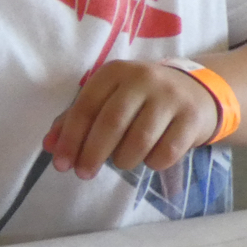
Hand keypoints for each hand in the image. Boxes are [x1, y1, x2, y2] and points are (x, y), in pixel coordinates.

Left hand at [44, 60, 217, 178]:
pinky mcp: (191, 117)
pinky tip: (149, 158)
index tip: (61, 165)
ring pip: (139, 140)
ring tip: (122, 162)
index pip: (86, 107)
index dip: (71, 138)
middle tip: (84, 174)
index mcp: (115, 72)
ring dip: (124, 160)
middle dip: (92, 154)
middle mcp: (143, 78)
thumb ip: (77, 120)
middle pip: (111, 123)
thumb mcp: (108, 100)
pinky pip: (166, 152)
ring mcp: (170, 96)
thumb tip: (50, 146)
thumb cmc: (140, 100)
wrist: (196, 92)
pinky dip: (152, 163)